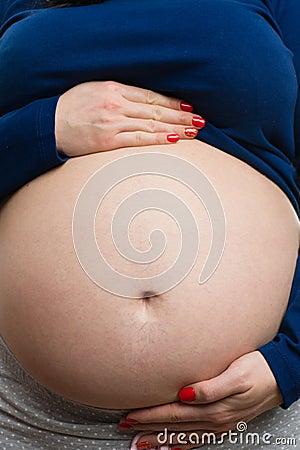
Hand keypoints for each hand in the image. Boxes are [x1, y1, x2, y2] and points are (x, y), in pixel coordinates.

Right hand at [55, 81, 204, 156]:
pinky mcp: (108, 141)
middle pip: (156, 110)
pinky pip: (139, 139)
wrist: (50, 124)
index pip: (151, 96)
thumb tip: (142, 101)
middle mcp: (117, 104)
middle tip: (200, 120)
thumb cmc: (71, 107)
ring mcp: (113, 123)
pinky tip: (174, 139)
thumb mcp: (94, 90)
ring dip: (176, 128)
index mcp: (114, 89)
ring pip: (152, 124)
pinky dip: (158, 138)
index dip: (172, 102)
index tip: (189, 107)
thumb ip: (118, 94)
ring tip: (194, 131)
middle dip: (181, 116)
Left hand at [123, 351, 282, 448]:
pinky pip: (198, 439)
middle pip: (174, 425)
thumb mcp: (235, 374)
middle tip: (126, 427)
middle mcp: (214, 419)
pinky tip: (171, 447)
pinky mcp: (224, 423)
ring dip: (159, 437)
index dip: (150, 415)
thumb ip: (210, 386)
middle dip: (148, 427)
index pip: (173, 413)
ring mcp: (219, 424)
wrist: (279, 376)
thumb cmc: (258, 370)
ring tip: (140, 441)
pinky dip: (181, 445)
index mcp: (214, 407)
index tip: (131, 415)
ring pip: (182, 434)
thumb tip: (185, 393)